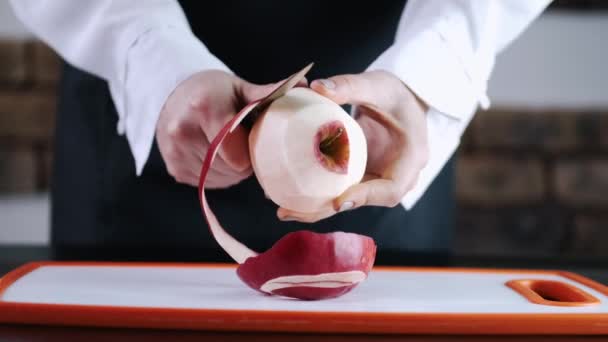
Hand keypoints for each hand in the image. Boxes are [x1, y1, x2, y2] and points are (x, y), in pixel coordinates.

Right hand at [156, 70, 276, 187]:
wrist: (172, 95)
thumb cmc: (214, 92)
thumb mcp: (240, 88)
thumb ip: (269, 93)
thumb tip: (305, 85)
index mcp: (205, 108)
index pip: (240, 153)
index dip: (254, 151)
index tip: (256, 139)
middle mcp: (184, 131)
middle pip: (233, 168)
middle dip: (245, 160)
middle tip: (244, 142)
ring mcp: (176, 153)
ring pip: (222, 178)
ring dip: (232, 169)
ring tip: (229, 147)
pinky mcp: (174, 169)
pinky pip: (208, 183)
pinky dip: (218, 174)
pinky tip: (216, 154)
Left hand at [277, 70, 428, 221]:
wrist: (402, 100)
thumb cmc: (396, 93)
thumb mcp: (377, 85)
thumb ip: (350, 85)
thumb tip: (317, 87)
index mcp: (410, 158)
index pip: (391, 189)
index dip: (366, 198)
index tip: (339, 201)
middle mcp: (396, 176)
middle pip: (364, 202)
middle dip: (327, 210)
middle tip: (291, 211)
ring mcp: (378, 179)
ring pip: (349, 201)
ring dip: (317, 207)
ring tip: (283, 209)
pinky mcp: (362, 176)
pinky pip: (341, 189)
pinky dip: (317, 194)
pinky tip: (289, 194)